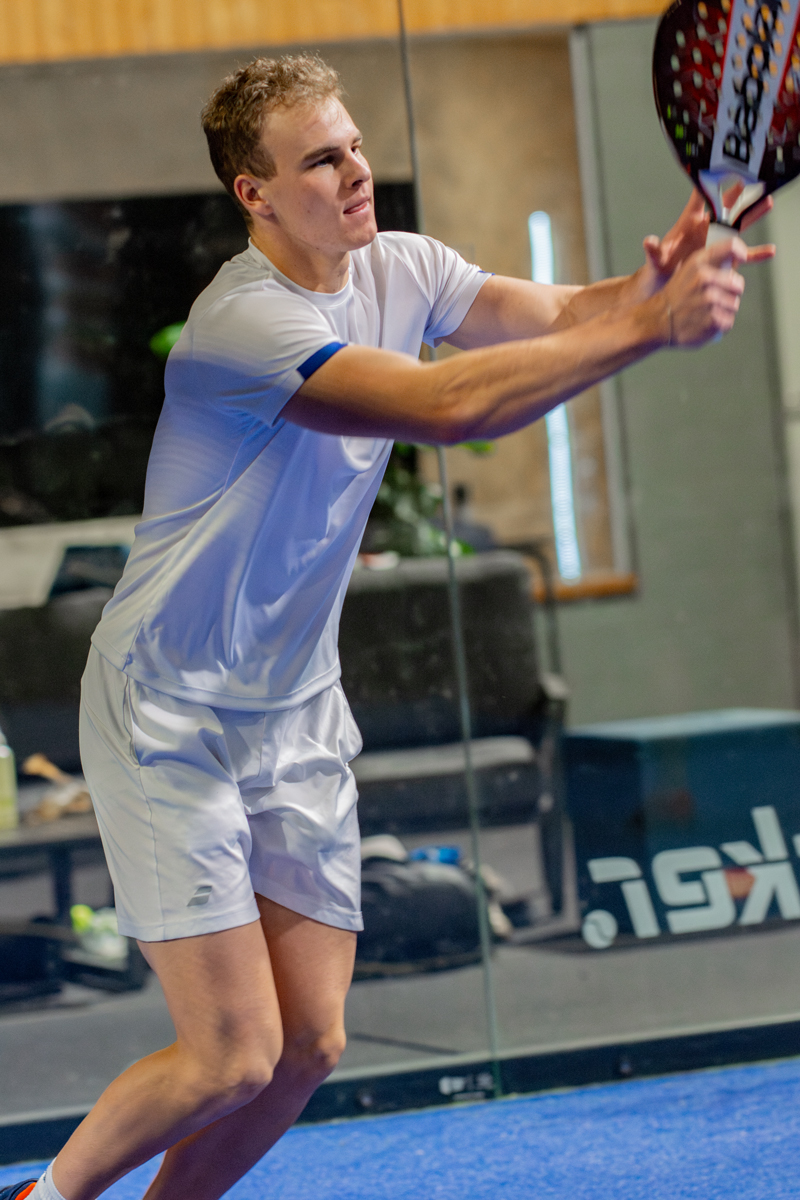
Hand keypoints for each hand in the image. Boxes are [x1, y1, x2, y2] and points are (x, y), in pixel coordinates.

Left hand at [640, 187, 774, 293]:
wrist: (666, 285)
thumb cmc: (659, 269)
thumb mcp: (657, 260)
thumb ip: (654, 251)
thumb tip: (649, 241)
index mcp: (689, 223)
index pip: (699, 199)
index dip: (708, 184)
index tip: (719, 169)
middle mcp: (705, 228)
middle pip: (725, 206)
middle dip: (737, 193)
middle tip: (750, 178)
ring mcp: (716, 241)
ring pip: (738, 224)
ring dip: (752, 214)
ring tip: (767, 202)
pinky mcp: (723, 257)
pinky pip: (742, 254)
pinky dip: (755, 253)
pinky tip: (769, 251)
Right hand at [660, 236, 748, 346]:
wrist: (656, 321)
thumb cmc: (676, 295)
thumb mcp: (688, 270)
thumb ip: (712, 261)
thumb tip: (739, 256)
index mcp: (699, 262)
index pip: (732, 247)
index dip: (740, 251)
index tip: (742, 257)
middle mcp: (705, 279)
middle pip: (738, 284)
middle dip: (729, 292)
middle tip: (712, 298)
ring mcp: (709, 300)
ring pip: (733, 305)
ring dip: (723, 310)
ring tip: (705, 312)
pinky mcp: (712, 320)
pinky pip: (728, 322)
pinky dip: (718, 325)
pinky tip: (704, 322)